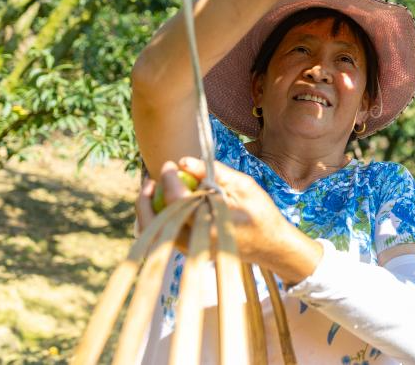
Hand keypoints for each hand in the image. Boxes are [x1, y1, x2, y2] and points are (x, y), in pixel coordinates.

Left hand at [136, 158, 290, 265]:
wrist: (271, 245)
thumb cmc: (261, 213)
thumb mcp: (244, 186)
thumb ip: (214, 172)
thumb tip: (184, 161)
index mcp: (210, 226)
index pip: (176, 200)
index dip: (169, 179)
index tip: (170, 164)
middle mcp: (196, 243)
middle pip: (153, 224)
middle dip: (144, 199)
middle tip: (150, 180)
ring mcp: (191, 251)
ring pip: (154, 234)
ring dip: (147, 210)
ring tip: (154, 188)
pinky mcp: (190, 252)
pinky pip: (163, 236)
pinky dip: (158, 218)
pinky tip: (166, 202)